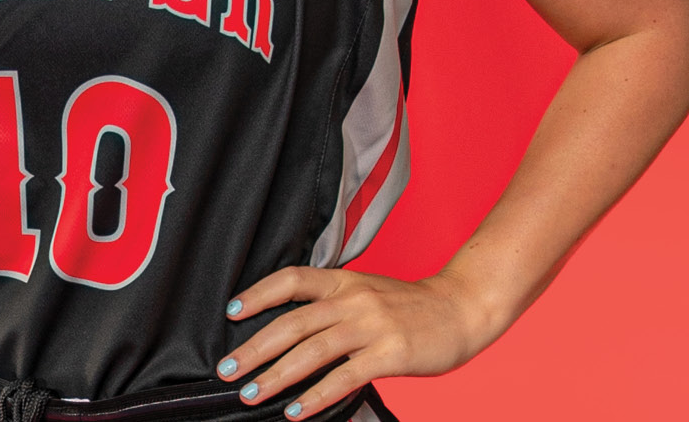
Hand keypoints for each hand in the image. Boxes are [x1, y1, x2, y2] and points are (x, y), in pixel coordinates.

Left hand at [215, 266, 496, 416]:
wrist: (461, 309)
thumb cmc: (408, 306)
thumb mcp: (365, 292)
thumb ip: (331, 306)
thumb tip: (289, 332)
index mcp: (341, 281)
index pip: (290, 279)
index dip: (258, 294)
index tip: (231, 312)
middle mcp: (352, 299)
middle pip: (291, 322)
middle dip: (254, 348)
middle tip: (227, 370)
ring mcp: (371, 325)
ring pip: (312, 351)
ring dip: (276, 375)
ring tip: (252, 394)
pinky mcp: (390, 353)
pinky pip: (345, 377)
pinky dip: (316, 395)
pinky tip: (297, 410)